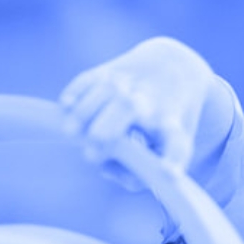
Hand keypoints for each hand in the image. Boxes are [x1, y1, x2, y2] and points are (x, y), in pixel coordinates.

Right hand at [59, 36, 240, 200]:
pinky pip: (89, 79)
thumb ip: (137, 173)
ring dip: (85, 112)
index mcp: (172, 127)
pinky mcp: (109, 71)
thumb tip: (104, 169)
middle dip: (109, 130)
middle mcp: (152, 102)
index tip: (169, 173)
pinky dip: (76, 91)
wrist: (176, 70)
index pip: (177, 144)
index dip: (173, 160)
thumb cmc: (167, 125)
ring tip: (70, 133)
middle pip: (131, 108)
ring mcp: (130, 83)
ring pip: (106, 91)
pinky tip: (66, 105)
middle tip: (91, 155)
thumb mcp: (165, 152)